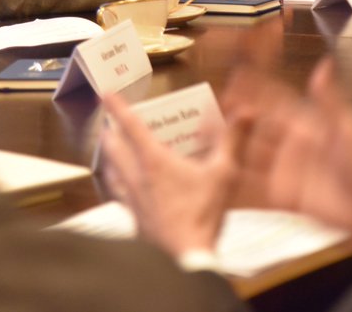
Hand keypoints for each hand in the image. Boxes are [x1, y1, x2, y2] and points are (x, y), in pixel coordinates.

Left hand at [100, 93, 239, 257]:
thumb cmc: (203, 215)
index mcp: (154, 161)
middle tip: (109, 122)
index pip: (131, 126)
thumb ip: (233, 141)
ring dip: (109, 157)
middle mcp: (136, 177)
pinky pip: (118, 194)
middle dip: (108, 131)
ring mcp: (132, 199)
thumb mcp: (224, 174)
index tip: (105, 93)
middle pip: (112, 147)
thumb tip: (246, 112)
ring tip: (112, 150)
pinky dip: (117, 183)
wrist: (187, 258)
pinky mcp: (134, 218)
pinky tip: (123, 189)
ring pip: (110, 170)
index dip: (117, 107)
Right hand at [227, 61, 351, 250]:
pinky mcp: (281, 193)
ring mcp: (284, 168)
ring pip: (250, 151)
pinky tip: (217, 170)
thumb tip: (324, 66)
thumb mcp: (349, 128)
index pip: (276, 100)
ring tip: (205, 131)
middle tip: (211, 102)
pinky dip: (235, 176)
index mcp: (307, 124)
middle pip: (257, 124)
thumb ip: (331, 99)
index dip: (257, 87)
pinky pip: (253, 183)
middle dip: (235, 112)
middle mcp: (292, 144)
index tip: (237, 73)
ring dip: (229, 141)